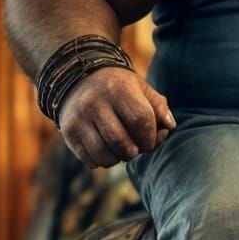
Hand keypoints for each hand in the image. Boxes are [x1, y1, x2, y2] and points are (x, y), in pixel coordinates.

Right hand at [59, 66, 175, 167]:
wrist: (78, 77)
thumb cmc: (118, 87)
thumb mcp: (140, 88)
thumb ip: (158, 106)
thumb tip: (169, 126)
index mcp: (118, 89)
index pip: (141, 121)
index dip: (151, 137)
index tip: (150, 140)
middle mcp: (95, 102)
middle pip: (122, 142)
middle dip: (135, 151)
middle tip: (137, 148)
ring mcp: (79, 118)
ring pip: (104, 154)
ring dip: (119, 159)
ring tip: (122, 150)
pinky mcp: (69, 131)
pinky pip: (90, 159)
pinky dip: (102, 161)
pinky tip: (107, 150)